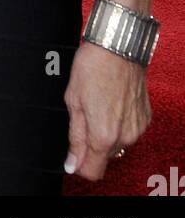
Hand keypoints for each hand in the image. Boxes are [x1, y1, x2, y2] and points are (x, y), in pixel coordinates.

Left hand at [63, 40, 150, 180]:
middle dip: (91, 144)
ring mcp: (137, 128)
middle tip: (83, 116)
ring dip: (106, 134)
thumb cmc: (92, 67)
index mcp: (103, 135)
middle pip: (104, 157)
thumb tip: (71, 163)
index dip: (79, 163)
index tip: (73, 152)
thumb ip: (75, 136)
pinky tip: (112, 103)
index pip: (92, 171)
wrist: (119, 46)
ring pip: (117, 144)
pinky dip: (119, 124)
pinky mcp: (145, 118)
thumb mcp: (73, 100)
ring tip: (98, 106)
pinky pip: (129, 131)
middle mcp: (125, 137)